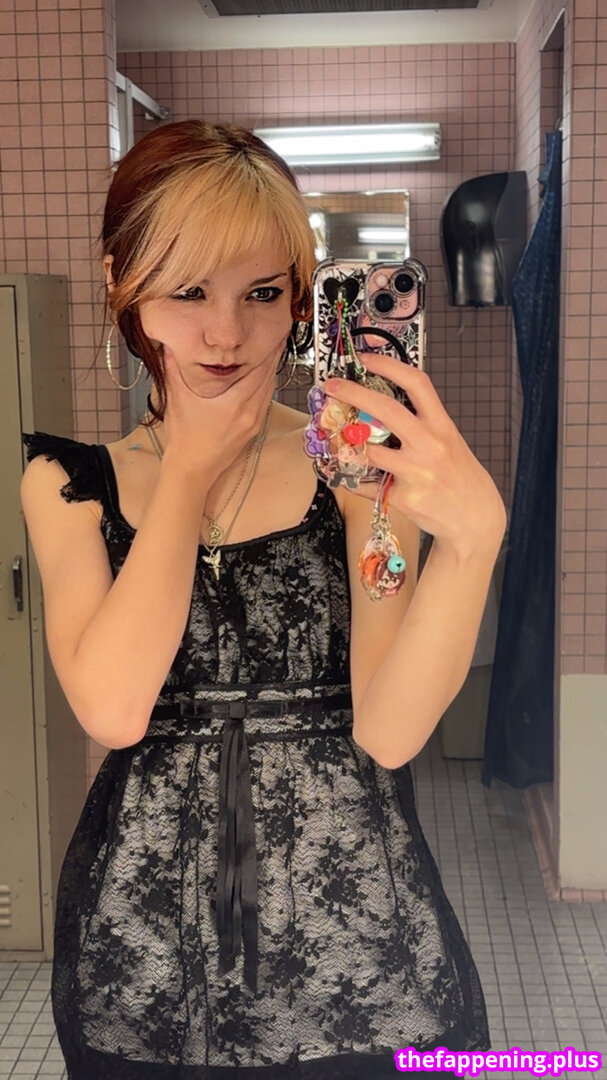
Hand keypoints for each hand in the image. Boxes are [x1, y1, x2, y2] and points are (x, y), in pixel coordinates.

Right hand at [159, 347, 278, 478]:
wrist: (192, 469)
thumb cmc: (184, 438)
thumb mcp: (176, 399)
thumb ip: (173, 369)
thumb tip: (167, 345)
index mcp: (235, 403)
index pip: (260, 369)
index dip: (268, 349)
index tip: (272, 332)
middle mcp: (250, 412)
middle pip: (269, 377)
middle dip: (271, 355)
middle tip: (273, 334)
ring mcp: (255, 421)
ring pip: (269, 389)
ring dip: (269, 370)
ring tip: (269, 350)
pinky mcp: (254, 428)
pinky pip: (265, 400)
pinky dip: (264, 385)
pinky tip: (259, 375)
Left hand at [324, 353, 506, 552]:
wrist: (475, 517)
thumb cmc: (458, 475)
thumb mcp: (449, 440)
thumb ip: (422, 423)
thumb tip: (381, 403)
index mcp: (441, 425)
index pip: (417, 384)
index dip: (389, 366)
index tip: (365, 358)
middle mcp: (429, 445)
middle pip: (386, 409)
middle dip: (353, 393)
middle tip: (332, 387)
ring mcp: (416, 473)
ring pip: (369, 451)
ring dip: (348, 444)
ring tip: (337, 440)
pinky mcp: (404, 498)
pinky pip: (365, 485)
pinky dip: (350, 479)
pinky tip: (344, 473)